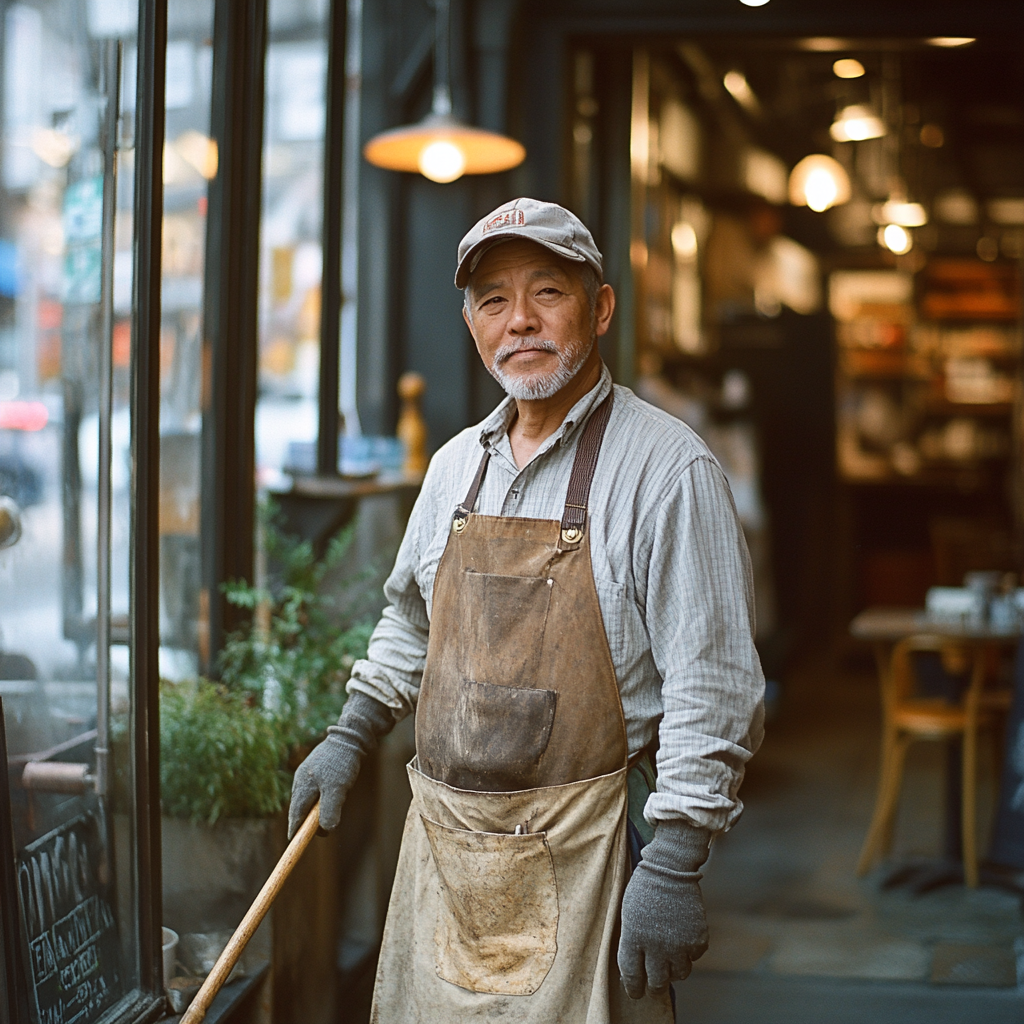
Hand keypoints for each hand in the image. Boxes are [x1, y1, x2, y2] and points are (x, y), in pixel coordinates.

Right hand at [287, 692, 393, 838]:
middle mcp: (302, 779)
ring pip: (308, 798)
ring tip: (325, 817)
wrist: (351, 736)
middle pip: (301, 807)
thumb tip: (325, 831)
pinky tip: (329, 799)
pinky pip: (315, 789)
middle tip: (316, 833)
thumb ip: (330, 810)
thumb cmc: (343, 761)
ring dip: (315, 810)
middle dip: (306, 821)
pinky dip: (321, 799)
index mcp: (303, 784)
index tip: (294, 843)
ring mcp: (309, 773)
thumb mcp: (338, 788)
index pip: (296, 813)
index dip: (296, 829)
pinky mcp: (318, 769)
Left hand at [617, 820, 710, 998]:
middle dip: (654, 986)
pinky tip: (682, 938)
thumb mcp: (628, 914)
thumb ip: (632, 942)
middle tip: (654, 984)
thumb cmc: (644, 888)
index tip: (635, 992)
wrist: (670, 868)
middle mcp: (657, 945)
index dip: (633, 988)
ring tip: (670, 960)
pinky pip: (694, 958)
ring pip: (679, 975)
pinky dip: (689, 953)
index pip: (632, 976)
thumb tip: (636, 970)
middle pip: (657, 982)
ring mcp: (679, 943)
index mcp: (634, 938)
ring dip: (673, 970)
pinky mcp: (698, 939)